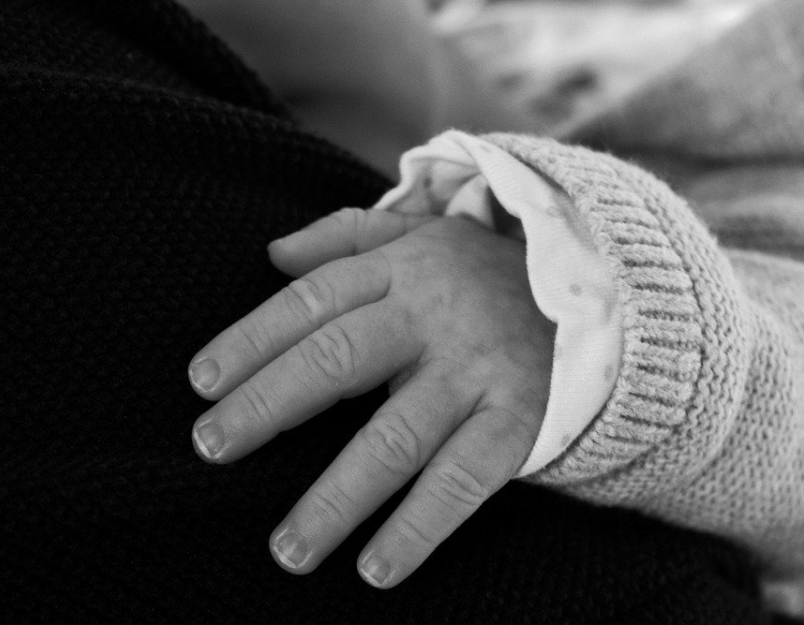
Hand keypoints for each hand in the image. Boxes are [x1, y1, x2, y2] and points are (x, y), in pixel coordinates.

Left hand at [187, 208, 554, 587]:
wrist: (602, 287)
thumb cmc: (484, 272)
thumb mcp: (423, 235)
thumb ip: (348, 236)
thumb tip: (272, 255)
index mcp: (403, 269)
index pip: (312, 300)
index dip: (251, 340)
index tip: (201, 383)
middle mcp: (435, 316)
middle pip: (337, 358)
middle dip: (266, 405)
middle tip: (210, 448)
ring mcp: (478, 371)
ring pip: (395, 438)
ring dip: (335, 497)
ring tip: (286, 548)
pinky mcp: (519, 420)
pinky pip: (464, 482)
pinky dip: (419, 528)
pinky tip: (375, 568)